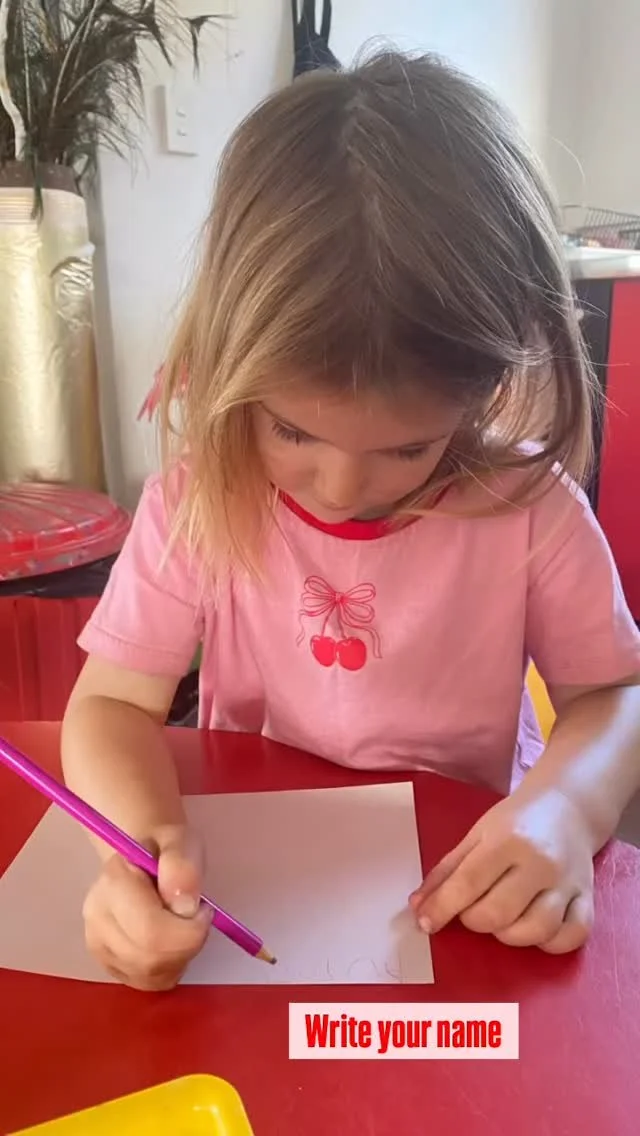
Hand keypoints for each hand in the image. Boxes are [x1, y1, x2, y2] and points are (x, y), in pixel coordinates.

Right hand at [83, 824, 210, 989]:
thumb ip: (183, 867)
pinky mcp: (106, 961)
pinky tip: (171, 945)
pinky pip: (144, 982)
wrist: (143, 853)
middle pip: (149, 959)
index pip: (152, 931)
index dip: (189, 930)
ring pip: (147, 976)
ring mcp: (98, 942)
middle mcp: (98, 915)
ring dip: (178, 960)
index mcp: (115, 881)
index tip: (204, 910)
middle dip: (186, 947)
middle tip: (197, 920)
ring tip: (182, 928)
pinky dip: (167, 970)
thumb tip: (183, 906)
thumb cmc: (166, 848)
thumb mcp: (182, 842)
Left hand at [409, 788, 594, 952]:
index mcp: (507, 840)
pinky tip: (534, 929)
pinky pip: (572, 937)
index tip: (425, 923)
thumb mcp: (476, 835)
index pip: (468, 885)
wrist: (568, 806)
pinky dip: (550, 943)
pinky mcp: (587, 898)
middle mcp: (540, 863)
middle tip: (472, 909)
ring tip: (502, 918)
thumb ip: (447, 871)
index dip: (441, 909)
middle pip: (498, 914)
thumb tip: (418, 907)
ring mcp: (567, 883)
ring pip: (535, 931)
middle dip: (474, 920)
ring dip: (509, 934)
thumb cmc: (516, 821)